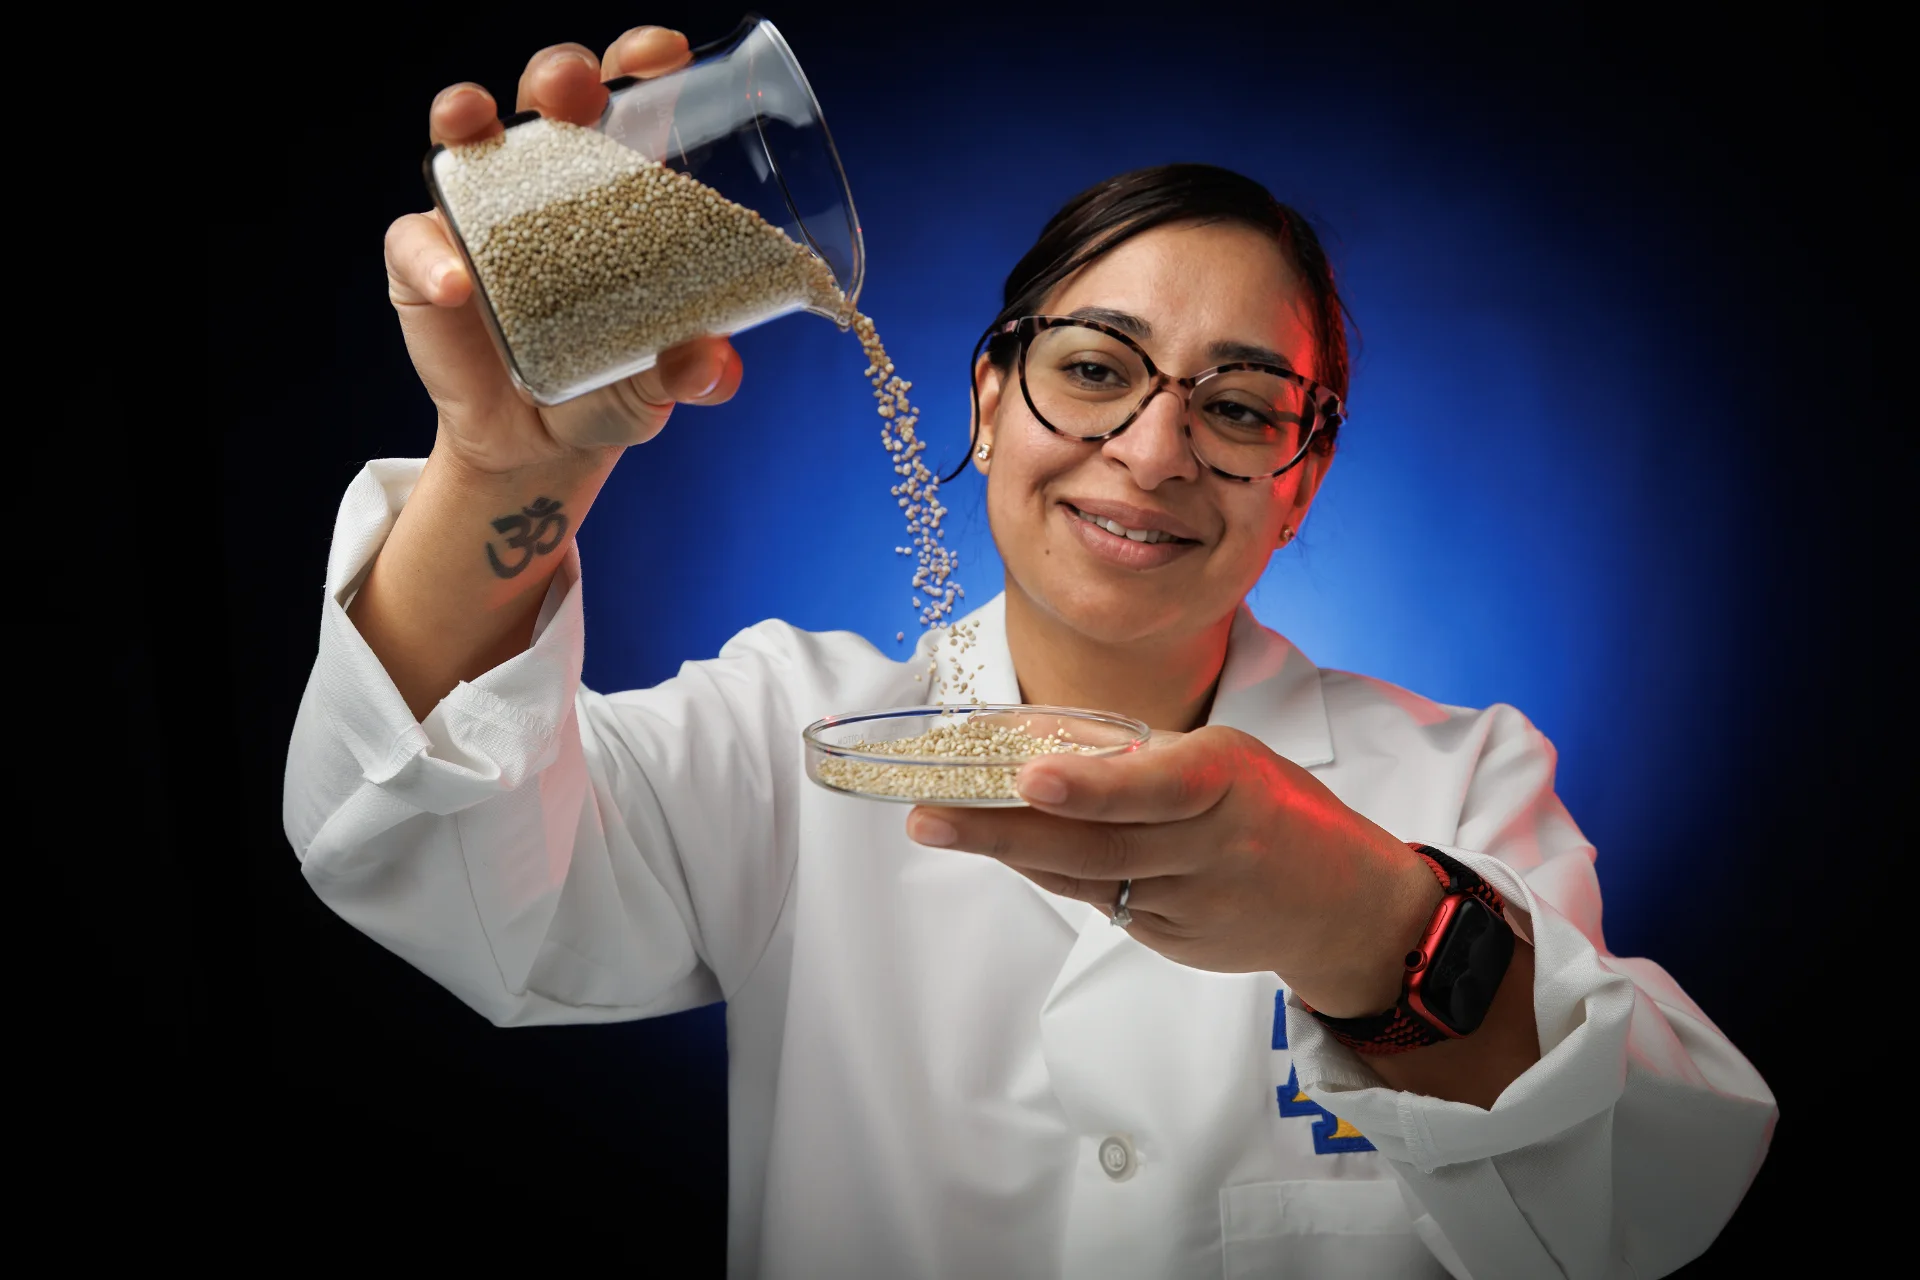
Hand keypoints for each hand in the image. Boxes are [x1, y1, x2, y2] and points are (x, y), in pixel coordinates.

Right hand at [385, 26, 746, 474]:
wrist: (539, 449)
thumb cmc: (610, 389)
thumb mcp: (657, 386)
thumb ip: (689, 374)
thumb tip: (713, 364)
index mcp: (613, 191)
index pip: (626, 106)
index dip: (638, 65)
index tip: (664, 53)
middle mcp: (542, 185)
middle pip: (545, 99)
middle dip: (558, 74)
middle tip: (575, 84)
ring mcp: (476, 216)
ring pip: (464, 137)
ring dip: (466, 112)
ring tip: (475, 119)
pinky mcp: (422, 262)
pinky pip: (414, 244)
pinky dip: (431, 258)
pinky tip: (456, 284)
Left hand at [906, 726, 1444, 1016]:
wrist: (1345, 906)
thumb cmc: (1276, 809)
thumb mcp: (1228, 758)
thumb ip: (1144, 758)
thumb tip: (1040, 744)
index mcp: (1227, 782)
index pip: (1154, 785)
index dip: (1091, 785)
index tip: (1030, 776)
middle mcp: (1207, 847)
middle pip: (1095, 844)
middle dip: (1004, 830)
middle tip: (930, 816)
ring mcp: (1189, 903)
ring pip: (1086, 878)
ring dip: (1013, 853)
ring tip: (943, 825)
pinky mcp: (1173, 940)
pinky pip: (1100, 902)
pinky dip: (1056, 874)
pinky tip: (1014, 852)